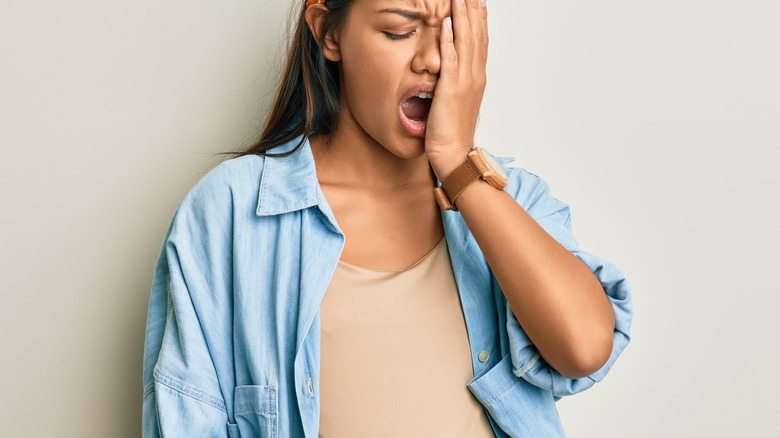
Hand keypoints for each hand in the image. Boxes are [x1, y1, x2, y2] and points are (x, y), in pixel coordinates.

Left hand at [425, 0, 488, 179]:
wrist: (454, 155)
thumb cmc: (451, 133)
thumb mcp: (454, 102)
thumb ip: (452, 84)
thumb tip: (445, 74)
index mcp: (475, 78)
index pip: (479, 41)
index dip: (478, 19)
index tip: (475, 0)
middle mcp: (474, 76)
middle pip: (476, 35)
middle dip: (473, 10)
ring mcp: (465, 82)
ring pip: (466, 42)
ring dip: (463, 17)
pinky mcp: (451, 90)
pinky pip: (451, 60)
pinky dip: (451, 40)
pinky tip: (448, 23)